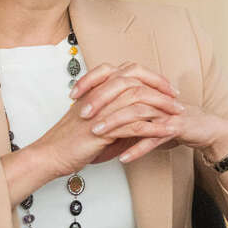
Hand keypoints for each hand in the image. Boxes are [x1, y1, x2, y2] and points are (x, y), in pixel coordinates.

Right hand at [7, 61, 184, 198]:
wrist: (50, 155)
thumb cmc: (69, 142)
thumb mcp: (95, 125)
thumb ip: (115, 119)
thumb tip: (137, 124)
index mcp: (96, 89)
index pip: (129, 72)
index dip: (151, 77)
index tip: (167, 87)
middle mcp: (99, 94)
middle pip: (137, 81)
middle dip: (161, 88)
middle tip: (177, 99)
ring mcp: (101, 110)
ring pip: (139, 100)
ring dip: (162, 108)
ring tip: (177, 116)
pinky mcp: (103, 129)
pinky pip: (135, 125)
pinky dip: (154, 128)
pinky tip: (166, 133)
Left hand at [71, 61, 227, 165]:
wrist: (202, 128)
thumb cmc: (169, 120)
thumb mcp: (140, 112)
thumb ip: (119, 108)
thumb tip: (90, 109)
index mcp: (142, 87)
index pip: (114, 75)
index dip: (93, 81)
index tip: (73, 94)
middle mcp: (152, 94)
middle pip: (123, 89)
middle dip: (101, 102)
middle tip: (82, 114)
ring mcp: (164, 110)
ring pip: (136, 113)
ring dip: (115, 124)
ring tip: (97, 134)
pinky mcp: (175, 127)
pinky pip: (154, 137)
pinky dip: (137, 149)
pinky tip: (123, 158)